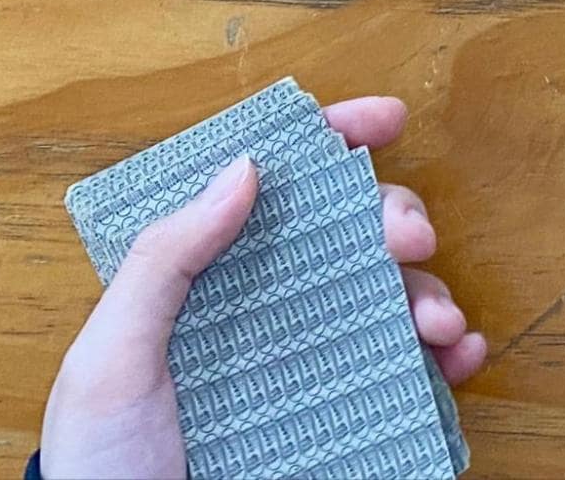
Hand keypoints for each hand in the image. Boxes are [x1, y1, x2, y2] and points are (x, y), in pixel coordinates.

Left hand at [40, 98, 486, 479]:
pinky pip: (412, 374)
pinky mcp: (343, 417)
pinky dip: (452, 354)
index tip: (387, 120)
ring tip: (441, 319)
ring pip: (391, 297)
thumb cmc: (103, 463)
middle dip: (395, 217)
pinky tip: (461, 355)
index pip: (276, 187)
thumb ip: (165, 261)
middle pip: (350, 233)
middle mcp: (269, 310)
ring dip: (430, 291)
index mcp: (210, 279)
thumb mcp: (112, 357)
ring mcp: (310, 362)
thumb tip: (243, 166)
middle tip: (409, 238)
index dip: (333, 140)